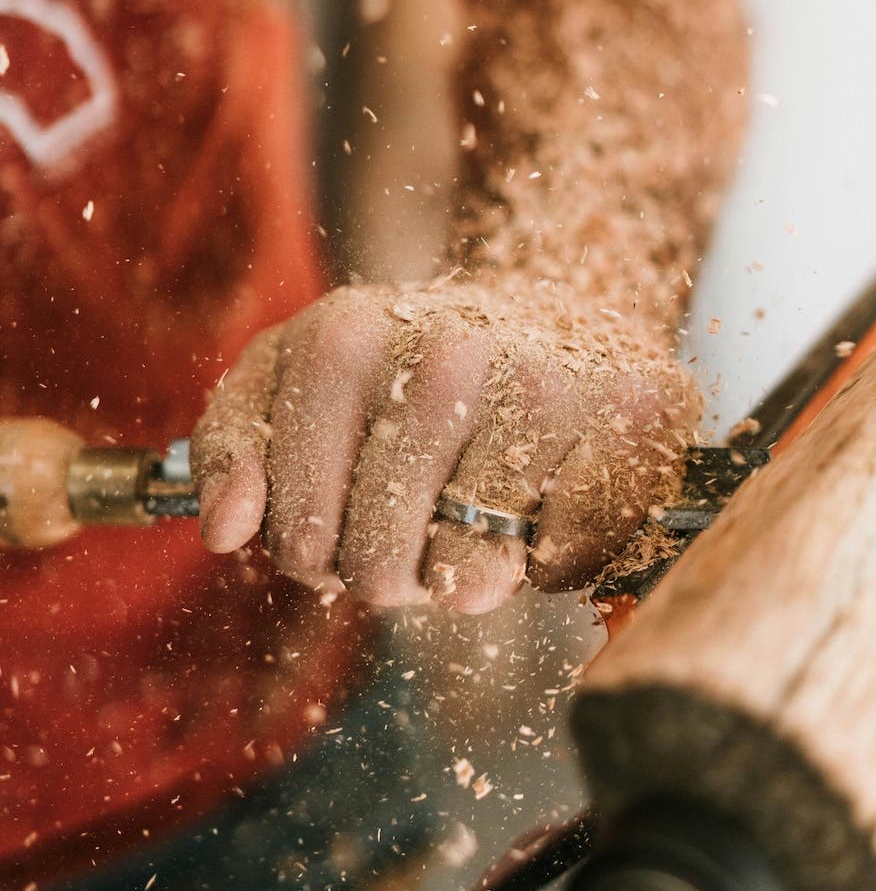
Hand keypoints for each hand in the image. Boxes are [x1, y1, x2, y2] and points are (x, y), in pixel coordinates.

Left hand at [191, 281, 699, 613]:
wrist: (547, 315)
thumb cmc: (404, 370)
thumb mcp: (291, 383)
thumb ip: (231, 446)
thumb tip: (228, 529)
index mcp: (346, 340)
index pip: (296, 533)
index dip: (312, 553)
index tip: (335, 519)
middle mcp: (450, 351)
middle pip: (381, 564)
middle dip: (389, 571)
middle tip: (413, 525)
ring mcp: (548, 382)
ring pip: (473, 576)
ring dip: (467, 574)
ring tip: (475, 515)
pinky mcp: (633, 418)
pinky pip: (564, 565)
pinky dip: (547, 565)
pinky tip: (541, 507)